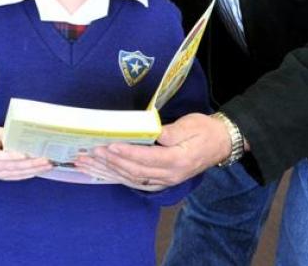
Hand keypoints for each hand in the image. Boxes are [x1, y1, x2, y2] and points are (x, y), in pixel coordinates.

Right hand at [0, 127, 52, 180]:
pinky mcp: (5, 178)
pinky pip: (20, 177)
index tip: (25, 155)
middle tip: (46, 160)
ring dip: (35, 170)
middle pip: (14, 167)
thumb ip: (7, 134)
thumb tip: (24, 133)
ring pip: (19, 173)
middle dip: (31, 164)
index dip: (13, 156)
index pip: (1, 157)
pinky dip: (31, 173)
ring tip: (48, 165)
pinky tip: (41, 170)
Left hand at [79, 113, 231, 188]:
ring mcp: (165, 181)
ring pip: (132, 179)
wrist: (220, 144)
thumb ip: (171, 131)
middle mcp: (170, 175)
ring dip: (108, 171)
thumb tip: (153, 132)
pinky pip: (135, 182)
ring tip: (87, 163)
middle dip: (111, 162)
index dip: (127, 153)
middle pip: (135, 171)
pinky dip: (117, 176)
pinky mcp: (161, 181)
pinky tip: (101, 171)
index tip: (109, 145)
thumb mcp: (191, 125)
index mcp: (178, 160)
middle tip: (90, 152)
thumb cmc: (204, 130)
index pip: (148, 158)